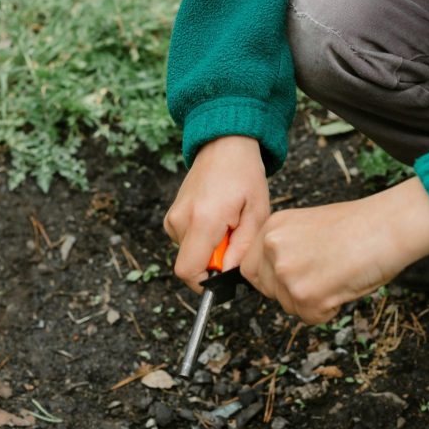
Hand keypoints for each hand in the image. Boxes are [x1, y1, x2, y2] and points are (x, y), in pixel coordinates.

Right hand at [164, 136, 269, 290]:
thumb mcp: (257, 213)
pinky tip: (217, 220)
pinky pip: (186, 242)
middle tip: (234, 238)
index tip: (224, 276)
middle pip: (190, 265)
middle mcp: (181, 220)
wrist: (224, 145)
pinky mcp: (171, 217)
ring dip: (210, 249)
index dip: (206, 283)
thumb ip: (243, 249)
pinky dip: (202, 239)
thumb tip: (229, 275)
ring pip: (189, 254)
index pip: (188, 271)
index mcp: (203, 221)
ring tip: (228, 225)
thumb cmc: (244, 175)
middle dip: (214, 262)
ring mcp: (173, 218)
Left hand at [240, 177, 428, 323]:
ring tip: (338, 275)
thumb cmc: (360, 225)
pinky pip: (312, 318)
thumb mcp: (308, 226)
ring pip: (289, 306)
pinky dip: (329, 310)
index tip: (288, 279)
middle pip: (265, 290)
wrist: (387, 227)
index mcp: (273, 228)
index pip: (249, 267)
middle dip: (289, 292)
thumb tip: (277, 275)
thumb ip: (286, 247)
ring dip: (312, 301)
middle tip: (320, 278)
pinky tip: (344, 286)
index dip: (269, 278)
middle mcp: (273, 250)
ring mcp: (288, 274)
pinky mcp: (307, 297)